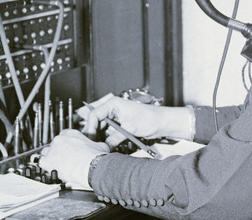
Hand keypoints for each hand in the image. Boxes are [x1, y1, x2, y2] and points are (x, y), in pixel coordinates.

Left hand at [39, 129, 109, 188]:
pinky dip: (44, 166)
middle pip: (54, 144)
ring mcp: (52, 149)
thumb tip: (100, 147)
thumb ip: (95, 145)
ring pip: (46, 152)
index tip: (67, 149)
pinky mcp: (47, 161)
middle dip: (58, 151)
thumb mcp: (100, 146)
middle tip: (64, 159)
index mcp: (71, 134)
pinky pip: (41, 162)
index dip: (65, 144)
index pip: (63, 136)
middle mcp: (60, 139)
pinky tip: (49, 170)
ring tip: (56, 165)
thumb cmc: (95, 157)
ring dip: (50, 158)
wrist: (90, 167)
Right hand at [78, 93, 192, 146]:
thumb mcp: (130, 128)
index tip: (91, 139)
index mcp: (113, 104)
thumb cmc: (149, 118)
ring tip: (99, 147)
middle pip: (96, 122)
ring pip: (101, 129)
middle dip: (94, 134)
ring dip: (100, 138)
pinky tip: (106, 146)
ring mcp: (115, 118)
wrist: (161, 122)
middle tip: (93, 146)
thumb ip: (115, 137)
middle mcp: (112, 109)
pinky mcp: (119, 125)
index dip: (91, 127)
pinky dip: (107, 140)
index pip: (94, 114)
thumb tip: (104, 147)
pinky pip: (108, 133)